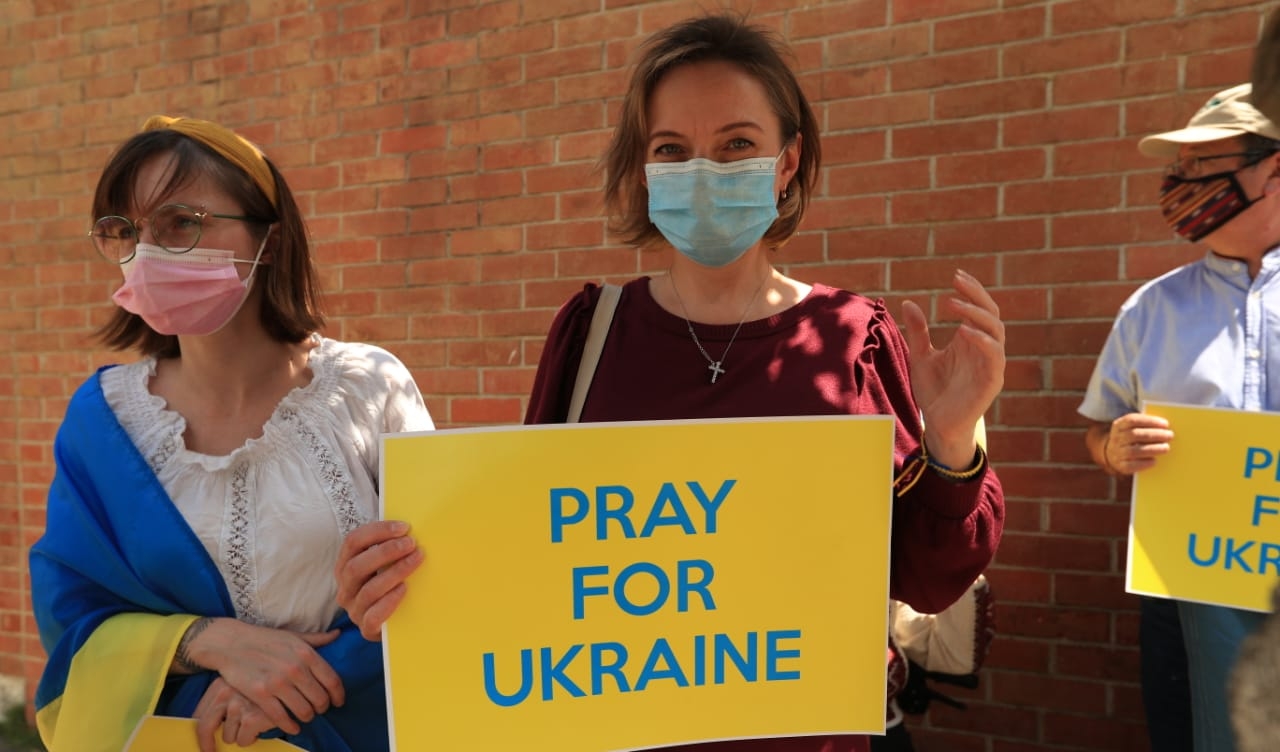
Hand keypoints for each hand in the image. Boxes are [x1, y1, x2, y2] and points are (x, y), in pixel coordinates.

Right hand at [185, 619, 343, 736]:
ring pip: (303, 711)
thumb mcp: (294, 636)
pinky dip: (290, 726)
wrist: (231, 643)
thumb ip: (317, 639)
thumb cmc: (265, 639)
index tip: (338, 702)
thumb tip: (338, 635)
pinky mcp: (261, 695)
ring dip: (307, 717)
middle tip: (319, 710)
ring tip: (305, 716)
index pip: (333, 681)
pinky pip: (281, 718)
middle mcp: (295, 668)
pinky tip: (292, 727)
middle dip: (322, 708)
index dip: (338, 695)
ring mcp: (278, 683)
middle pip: (320, 699)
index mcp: (306, 653)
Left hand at [193, 677, 275, 751]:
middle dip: (210, 743)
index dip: (201, 734)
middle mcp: (226, 692)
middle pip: (205, 728)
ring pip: (228, 736)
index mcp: (220, 684)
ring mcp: (238, 704)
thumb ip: (226, 700)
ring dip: (242, 735)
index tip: (206, 745)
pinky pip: (243, 740)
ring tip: (256, 724)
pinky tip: (263, 728)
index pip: (199, 715)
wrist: (295, 675)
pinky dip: (254, 738)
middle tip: (212, 750)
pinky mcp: (252, 717)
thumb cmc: (267, 683)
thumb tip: (208, 728)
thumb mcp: (242, 684)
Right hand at [335, 520, 423, 640]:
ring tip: (415, 560)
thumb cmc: (390, 585)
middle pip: (356, 566)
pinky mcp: (366, 629)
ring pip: (368, 590)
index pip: (352, 542)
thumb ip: (390, 546)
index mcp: (345, 566)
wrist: (395, 622)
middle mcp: (345, 588)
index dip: (377, 531)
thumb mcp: (385, 564)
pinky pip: (374, 617)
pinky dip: (390, 601)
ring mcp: (354, 609)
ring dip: (394, 572)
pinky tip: (405, 588)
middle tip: (411, 544)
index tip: (404, 527)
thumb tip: (408, 528)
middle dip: (385, 552)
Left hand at [901, 269, 1005, 467]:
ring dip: (976, 314)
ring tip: (953, 303)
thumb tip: (909, 302)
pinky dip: (982, 340)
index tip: (956, 275)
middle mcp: (984, 349)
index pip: (979, 308)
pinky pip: (994, 356)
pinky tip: (963, 330)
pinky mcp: (992, 381)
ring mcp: (991, 365)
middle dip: (976, 294)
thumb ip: (918, 332)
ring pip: (996, 331)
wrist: (939, 425)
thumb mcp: (920, 357)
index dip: (971, 291)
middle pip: (991, 313)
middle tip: (957, 280)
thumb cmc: (934, 392)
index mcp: (970, 341)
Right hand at [1101, 413, 1171, 474]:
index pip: (1132, 420)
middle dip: (1154, 434)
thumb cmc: (1132, 439)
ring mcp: (1117, 453)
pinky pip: (1131, 465)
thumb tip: (1165, 427)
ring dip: (1152, 449)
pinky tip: (1155, 461)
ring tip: (1166, 447)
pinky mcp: (1121, 466)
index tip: (1165, 424)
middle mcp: (1116, 439)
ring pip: (1134, 451)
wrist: (1115, 454)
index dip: (1149, 421)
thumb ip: (1146, 426)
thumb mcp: (1133, 428)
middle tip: (1170, 435)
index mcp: (1118, 425)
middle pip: (1134, 435)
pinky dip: (1144, 463)